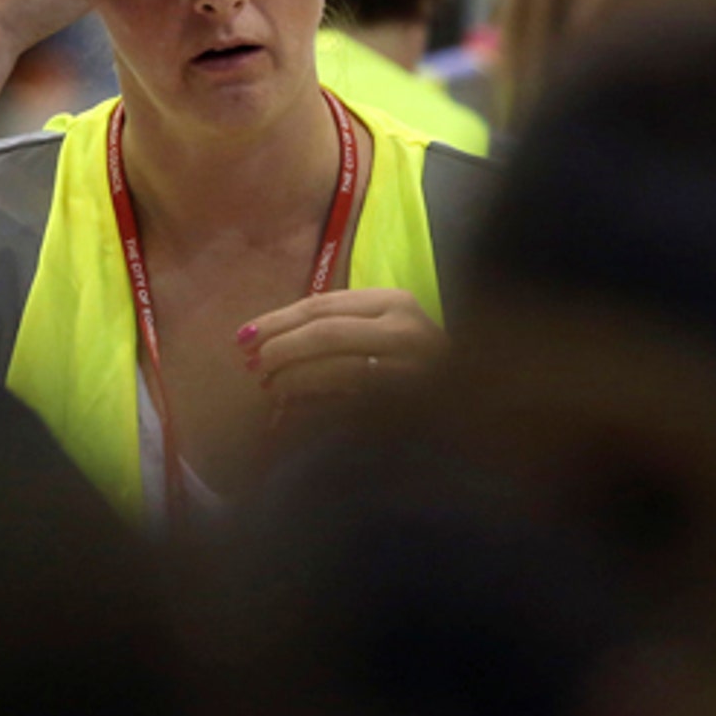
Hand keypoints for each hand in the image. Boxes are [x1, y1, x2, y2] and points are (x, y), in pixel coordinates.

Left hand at [238, 290, 447, 416]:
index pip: (323, 305)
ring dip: (294, 379)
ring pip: (338, 368)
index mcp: (395, 302)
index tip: (243, 336)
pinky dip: (318, 407)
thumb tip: (266, 344)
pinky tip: (295, 413)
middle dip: (281, 348)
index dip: (277, 321)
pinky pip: (353, 404)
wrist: (472, 399)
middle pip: (326, 333)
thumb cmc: (414, 363)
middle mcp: (405, 331)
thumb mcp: (382, 331)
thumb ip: (335, 329)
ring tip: (269, 387)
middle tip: (251, 364)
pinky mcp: (410, 404)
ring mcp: (411, 369)